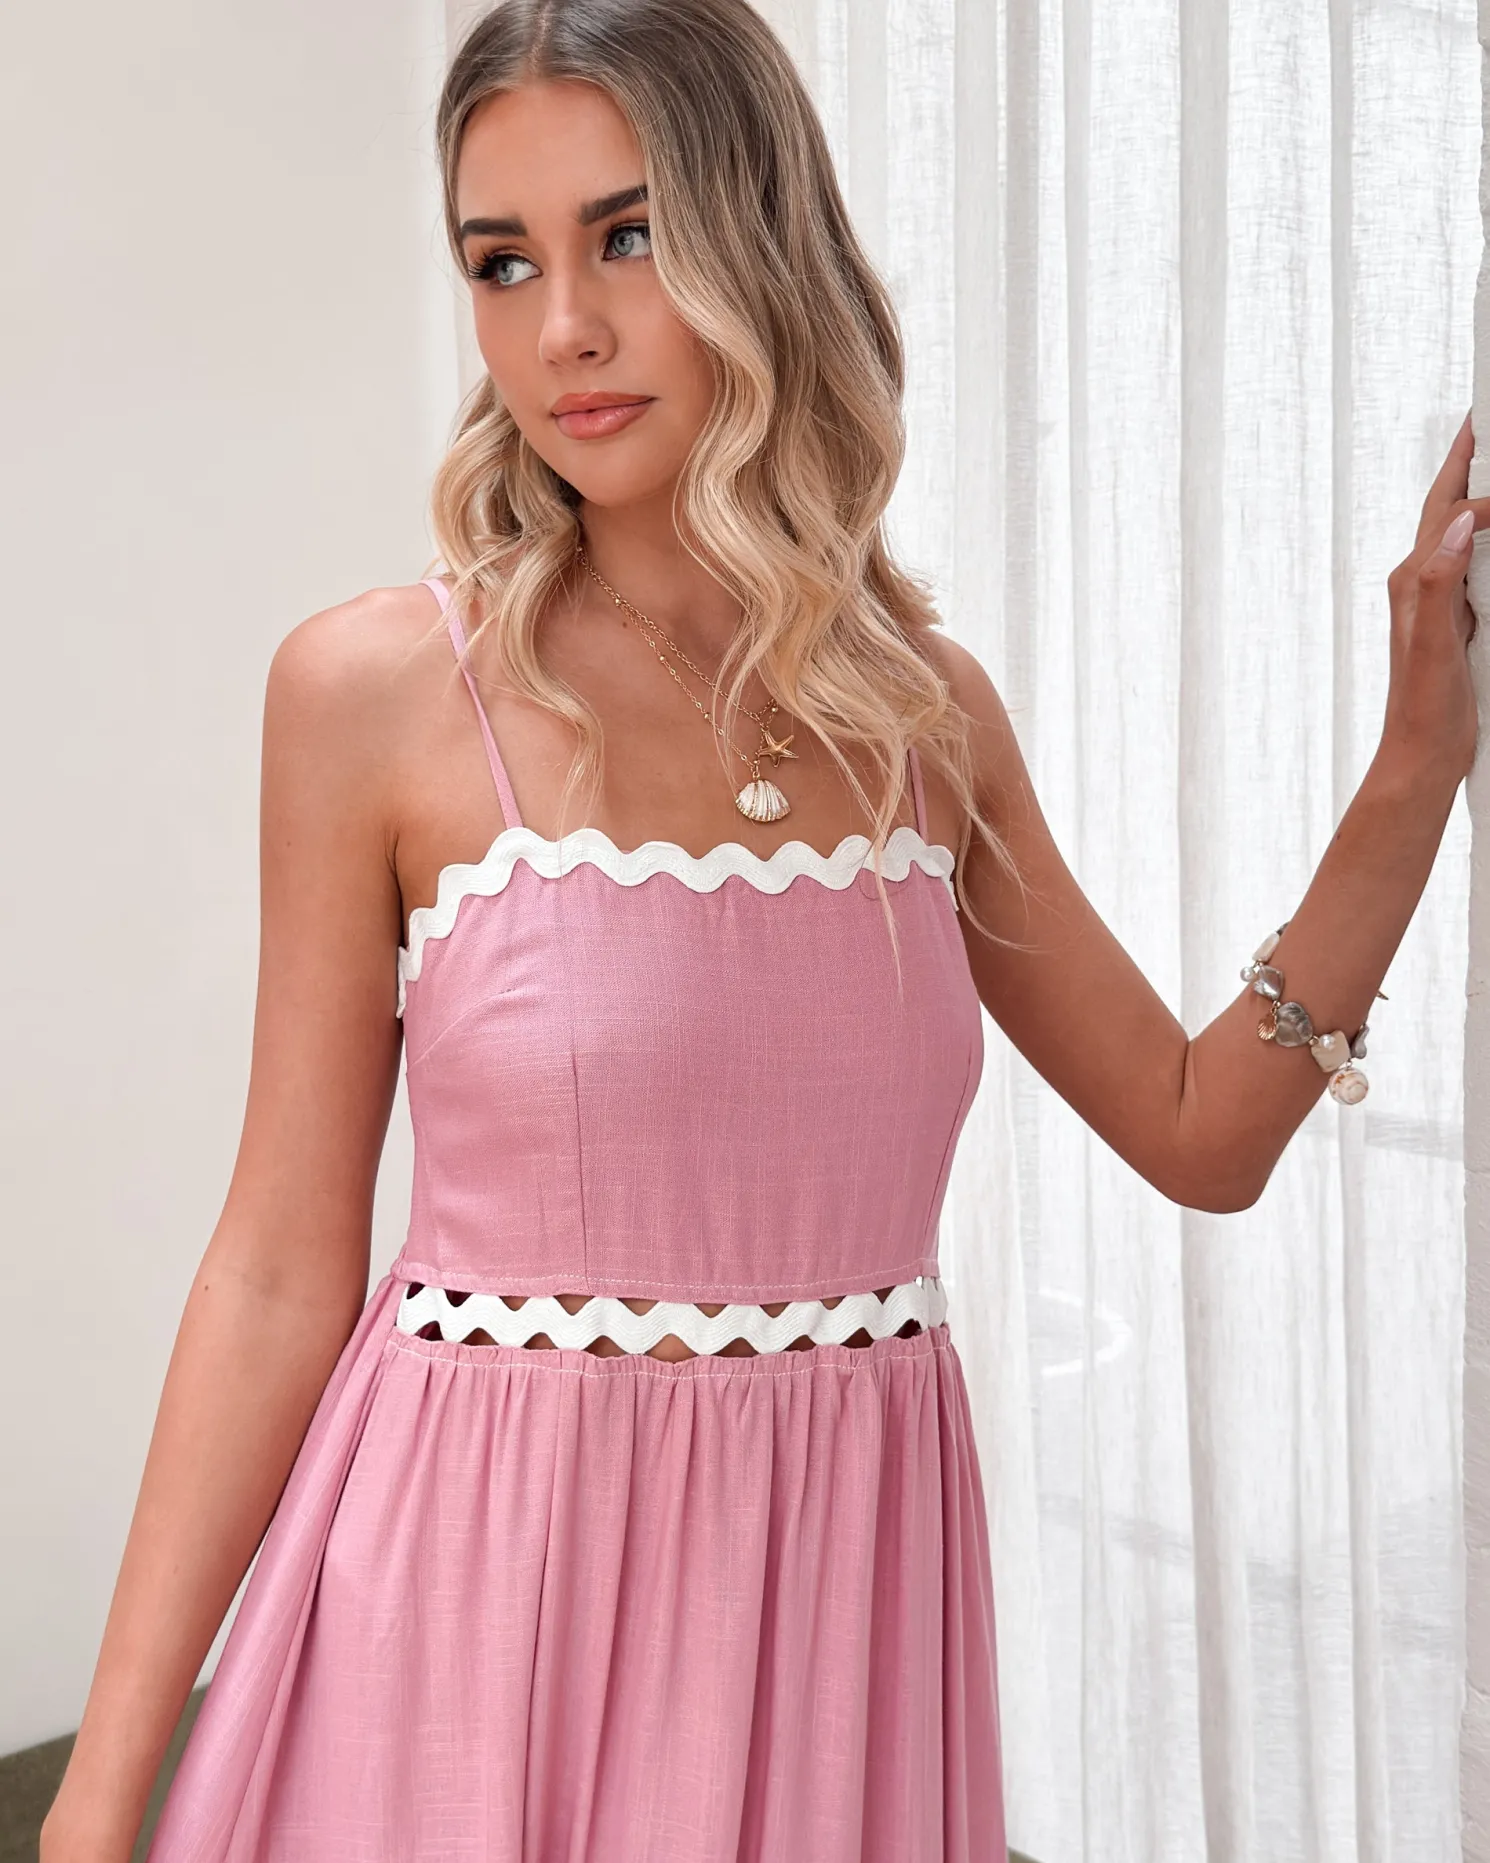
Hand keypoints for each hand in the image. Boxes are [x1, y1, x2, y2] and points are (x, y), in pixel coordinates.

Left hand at [1381, 406, 1484, 786]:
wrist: (1421, 755)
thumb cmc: (1424, 709)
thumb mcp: (1435, 645)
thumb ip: (1439, 584)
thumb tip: (1457, 526)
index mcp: (1412, 580)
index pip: (1452, 511)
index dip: (1482, 482)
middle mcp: (1419, 583)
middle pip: (1447, 509)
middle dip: (1467, 464)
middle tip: (1482, 422)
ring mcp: (1437, 601)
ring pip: (1459, 534)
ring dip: (1477, 496)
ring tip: (1488, 462)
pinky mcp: (1454, 621)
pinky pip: (1473, 566)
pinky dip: (1489, 540)